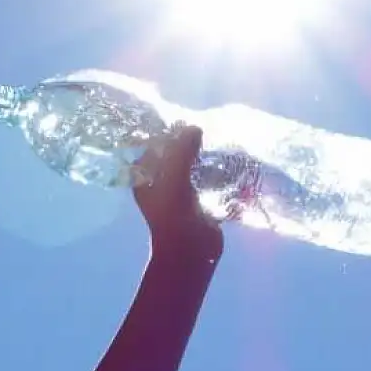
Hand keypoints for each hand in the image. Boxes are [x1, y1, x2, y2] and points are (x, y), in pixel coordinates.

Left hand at [133, 124, 222, 259]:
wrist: (190, 250)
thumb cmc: (174, 212)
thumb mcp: (174, 176)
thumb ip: (182, 149)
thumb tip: (194, 127)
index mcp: (144, 177)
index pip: (153, 146)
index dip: (167, 133)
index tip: (186, 120)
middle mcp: (159, 183)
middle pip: (173, 155)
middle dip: (188, 143)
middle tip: (206, 129)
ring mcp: (179, 193)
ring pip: (190, 166)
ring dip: (203, 157)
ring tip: (218, 142)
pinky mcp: (197, 202)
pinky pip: (204, 180)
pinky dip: (213, 171)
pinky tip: (226, 161)